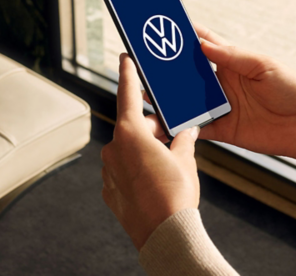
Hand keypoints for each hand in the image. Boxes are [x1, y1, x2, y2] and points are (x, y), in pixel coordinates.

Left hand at [101, 53, 200, 250]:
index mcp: (130, 134)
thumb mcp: (185, 160)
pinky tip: (155, 181)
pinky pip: (123, 172)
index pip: (127, 94)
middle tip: (171, 132)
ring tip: (167, 162)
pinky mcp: (110, 192)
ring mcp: (109, 172)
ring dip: (144, 150)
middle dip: (151, 127)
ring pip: (128, 151)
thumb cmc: (175, 195)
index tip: (124, 58)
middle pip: (132, 127)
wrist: (166, 236)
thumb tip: (186, 132)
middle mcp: (113, 150)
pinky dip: (137, 171)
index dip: (128, 74)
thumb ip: (183, 140)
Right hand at [144, 26, 295, 161]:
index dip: (182, 35)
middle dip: (164, 69)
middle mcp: (220, 82)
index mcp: (231, 61)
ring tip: (145, 97)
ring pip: (185, 101)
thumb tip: (203, 43)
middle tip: (141, 65)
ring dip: (166, 100)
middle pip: (186, 74)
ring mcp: (219, 106)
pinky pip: (195, 127)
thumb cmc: (292, 88)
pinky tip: (163, 126)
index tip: (160, 25)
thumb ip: (233, 56)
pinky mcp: (222, 129)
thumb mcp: (264, 66)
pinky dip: (179, 127)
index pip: (201, 43)